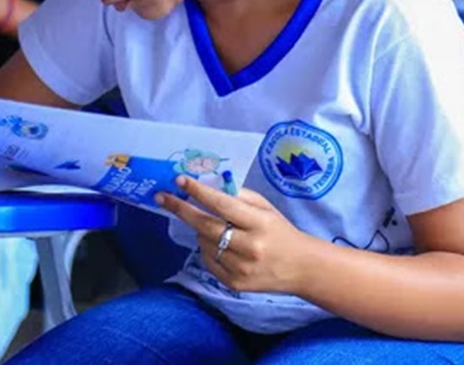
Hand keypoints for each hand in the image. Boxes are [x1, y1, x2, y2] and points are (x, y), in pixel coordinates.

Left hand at [158, 176, 312, 294]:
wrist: (301, 268)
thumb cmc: (280, 231)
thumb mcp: (265, 208)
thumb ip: (239, 196)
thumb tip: (208, 186)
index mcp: (260, 223)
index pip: (223, 205)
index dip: (199, 192)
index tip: (180, 180)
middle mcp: (249, 247)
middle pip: (205, 226)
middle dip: (181, 209)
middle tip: (162, 197)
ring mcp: (240, 268)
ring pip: (204, 243)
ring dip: (201, 231)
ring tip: (215, 227)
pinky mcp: (234, 284)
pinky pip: (208, 260)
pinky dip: (208, 249)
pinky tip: (221, 245)